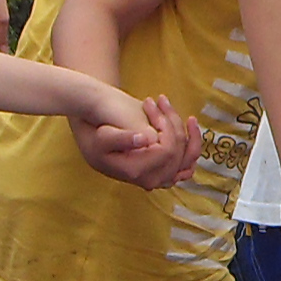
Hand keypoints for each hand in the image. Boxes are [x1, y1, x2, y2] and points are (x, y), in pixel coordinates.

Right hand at [76, 89, 203, 191]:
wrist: (90, 139)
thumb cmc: (94, 134)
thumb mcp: (103, 136)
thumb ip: (124, 138)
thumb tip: (147, 139)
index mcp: (136, 171)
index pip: (168, 151)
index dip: (166, 125)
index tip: (151, 102)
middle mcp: (149, 180)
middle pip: (179, 153)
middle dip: (173, 122)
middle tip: (159, 100)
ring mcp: (157, 180)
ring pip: (187, 160)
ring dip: (188, 133)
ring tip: (181, 112)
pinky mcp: (161, 174)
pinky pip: (185, 165)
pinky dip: (190, 147)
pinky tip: (187, 126)